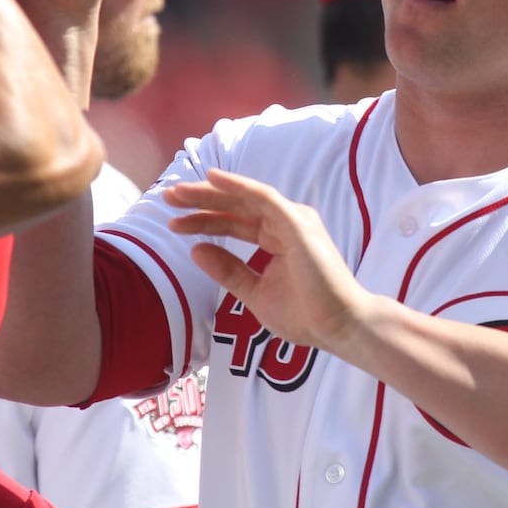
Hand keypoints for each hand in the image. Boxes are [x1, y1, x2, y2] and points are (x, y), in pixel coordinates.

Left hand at [165, 169, 367, 351]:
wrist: (339, 327)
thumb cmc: (306, 314)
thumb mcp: (256, 292)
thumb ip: (229, 271)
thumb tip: (196, 249)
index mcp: (279, 239)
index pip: (236, 224)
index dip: (205, 221)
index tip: (174, 223)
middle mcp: (286, 224)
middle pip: (237, 207)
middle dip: (201, 201)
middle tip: (168, 198)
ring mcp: (293, 221)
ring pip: (245, 198)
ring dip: (211, 192)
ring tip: (178, 192)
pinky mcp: (297, 222)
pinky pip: (263, 198)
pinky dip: (238, 186)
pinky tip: (213, 180)